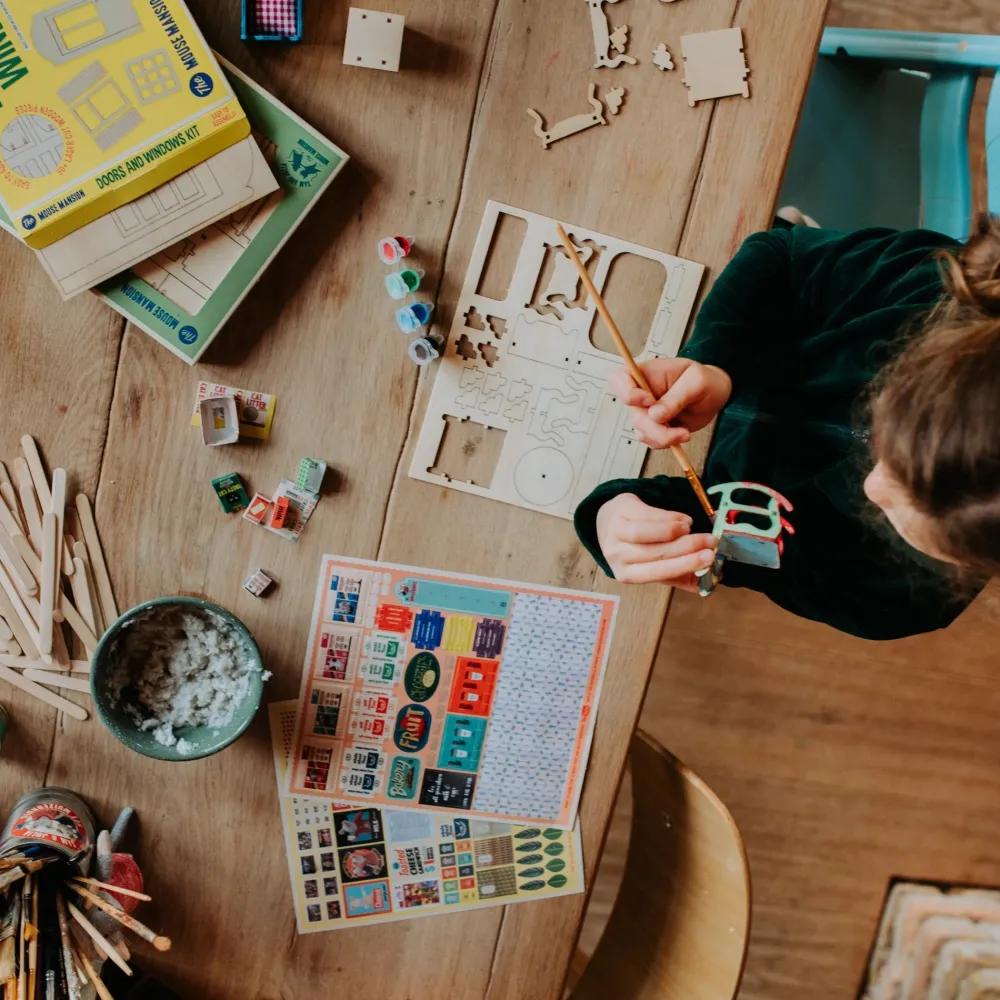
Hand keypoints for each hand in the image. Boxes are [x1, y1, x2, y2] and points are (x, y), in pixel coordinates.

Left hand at [596, 493, 717, 591]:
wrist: (612, 520)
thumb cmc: (637, 546)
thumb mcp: (652, 563)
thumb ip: (677, 575)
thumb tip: (703, 586)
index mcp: (626, 574)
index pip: (657, 572)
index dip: (684, 565)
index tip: (709, 558)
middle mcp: (617, 556)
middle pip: (656, 553)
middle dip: (688, 547)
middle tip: (711, 542)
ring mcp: (616, 533)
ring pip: (650, 534)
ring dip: (676, 531)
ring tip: (691, 528)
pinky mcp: (620, 512)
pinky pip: (648, 515)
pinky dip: (670, 517)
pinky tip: (683, 520)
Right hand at [609, 358, 731, 449]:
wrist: (713, 395)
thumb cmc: (704, 380)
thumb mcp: (696, 382)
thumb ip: (676, 397)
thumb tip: (655, 415)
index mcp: (646, 374)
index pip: (619, 379)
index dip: (628, 393)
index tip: (650, 400)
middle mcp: (641, 393)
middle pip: (634, 414)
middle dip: (656, 428)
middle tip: (680, 431)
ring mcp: (645, 411)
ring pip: (642, 431)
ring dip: (663, 438)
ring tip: (684, 434)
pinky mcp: (653, 426)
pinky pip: (651, 440)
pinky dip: (666, 442)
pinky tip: (681, 434)